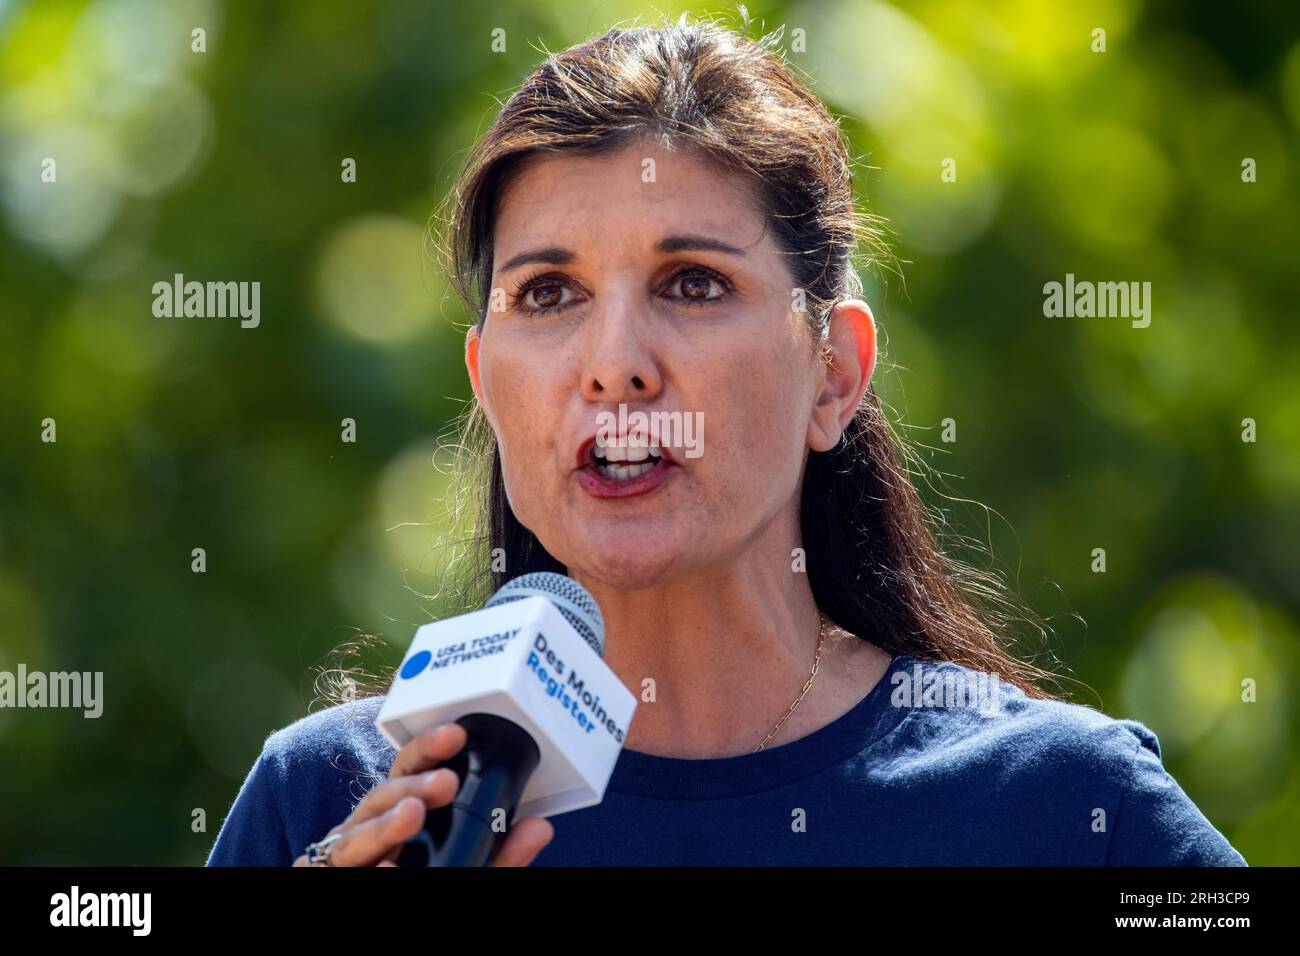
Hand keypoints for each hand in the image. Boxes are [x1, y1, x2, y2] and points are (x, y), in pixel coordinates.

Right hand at [292, 722, 553, 866]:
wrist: (374, 894)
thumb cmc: (420, 871)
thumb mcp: (468, 865)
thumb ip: (500, 853)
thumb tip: (541, 827)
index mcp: (399, 811)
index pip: (409, 769)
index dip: (430, 748)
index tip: (458, 734)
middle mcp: (367, 826)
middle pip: (381, 795)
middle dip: (412, 785)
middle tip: (446, 782)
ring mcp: (344, 853)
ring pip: (355, 835)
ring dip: (384, 825)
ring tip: (413, 816)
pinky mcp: (325, 874)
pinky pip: (337, 870)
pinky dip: (365, 869)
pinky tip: (386, 869)